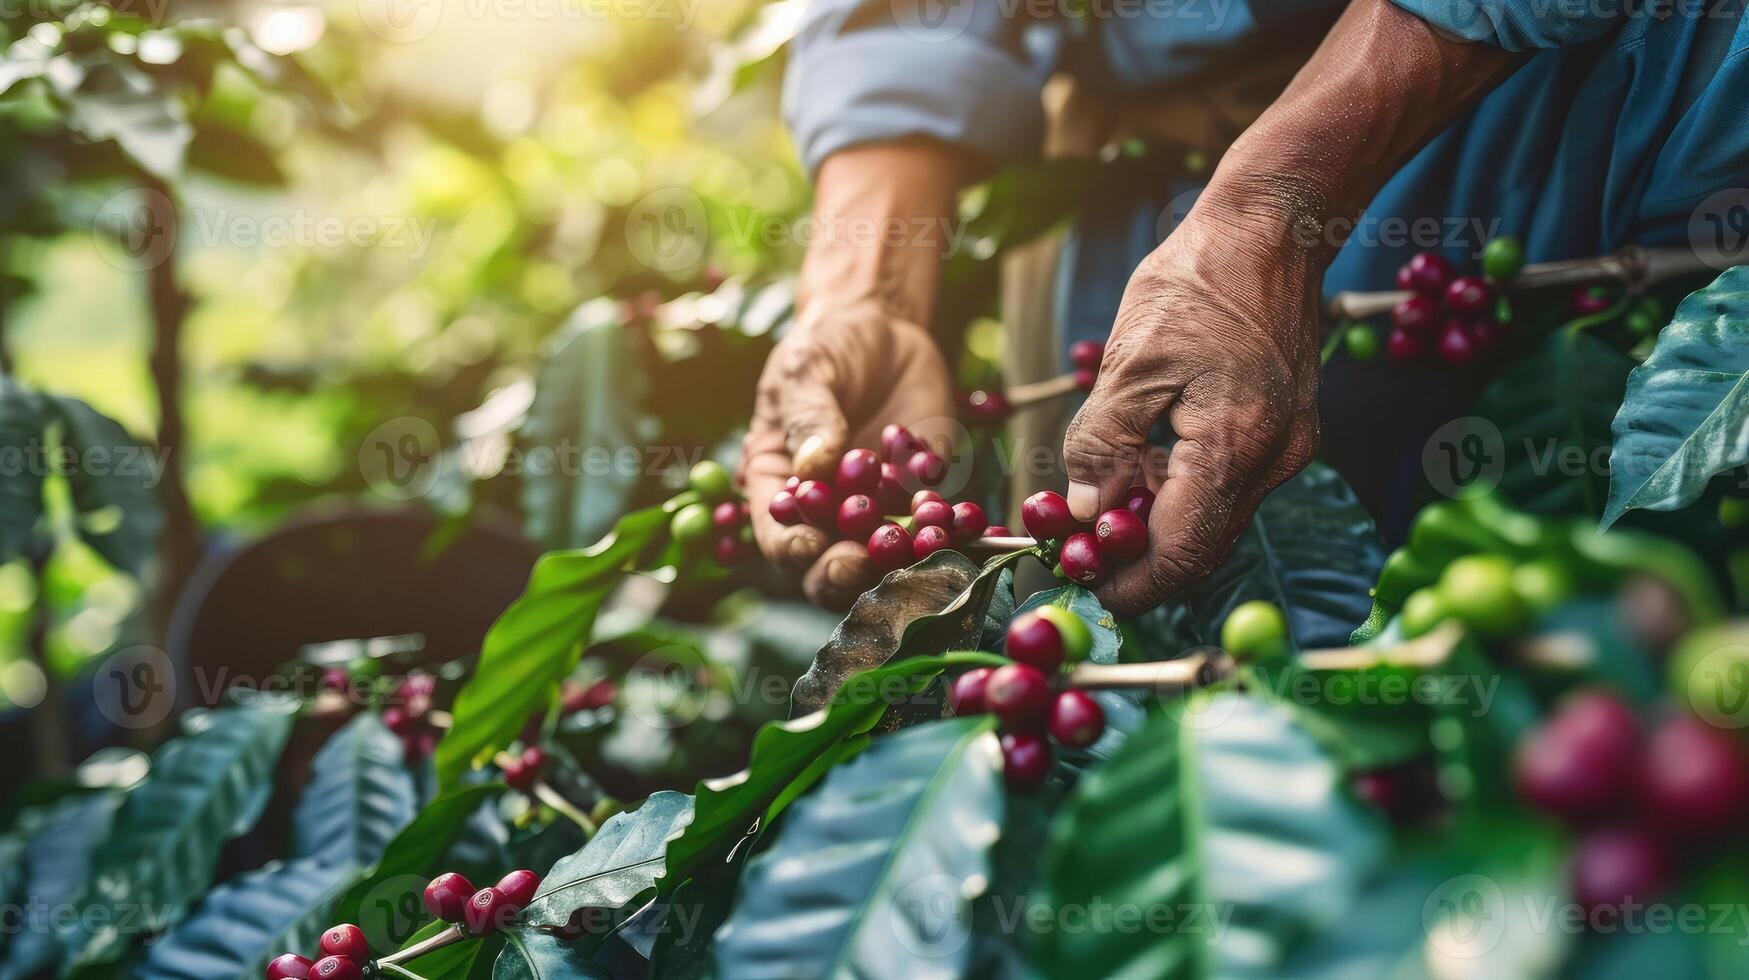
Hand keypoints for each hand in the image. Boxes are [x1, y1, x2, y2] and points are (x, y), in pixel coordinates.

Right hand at [741, 303, 955, 608]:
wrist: (881, 327)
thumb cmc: (824, 349)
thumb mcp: (806, 372)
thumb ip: (809, 417)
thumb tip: (813, 467)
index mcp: (781, 489)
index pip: (778, 536)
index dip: (791, 549)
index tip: (810, 543)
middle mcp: (826, 511)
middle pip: (828, 565)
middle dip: (843, 571)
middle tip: (861, 559)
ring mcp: (876, 506)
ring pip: (886, 554)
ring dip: (901, 555)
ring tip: (915, 539)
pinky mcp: (920, 488)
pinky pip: (933, 515)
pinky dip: (943, 518)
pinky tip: (950, 508)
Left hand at [1062, 187, 1322, 615]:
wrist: (1273, 226)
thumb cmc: (1197, 280)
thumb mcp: (1130, 361)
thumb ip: (1102, 443)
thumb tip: (1085, 513)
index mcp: (1236, 444)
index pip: (1182, 552)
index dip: (1131, 584)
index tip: (1084, 588)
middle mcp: (1275, 458)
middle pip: (1202, 545)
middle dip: (1139, 559)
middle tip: (1080, 551)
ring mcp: (1289, 448)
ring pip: (1215, 519)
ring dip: (1158, 524)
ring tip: (1101, 502)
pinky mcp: (1287, 432)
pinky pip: (1229, 486)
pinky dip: (1183, 492)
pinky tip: (1143, 466)